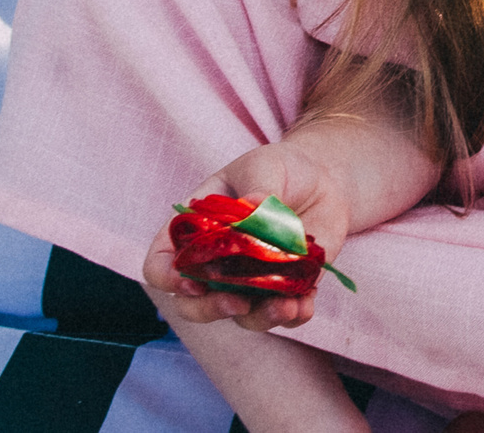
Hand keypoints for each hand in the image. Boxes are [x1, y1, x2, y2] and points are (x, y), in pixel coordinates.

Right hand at [144, 141, 355, 332]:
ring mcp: (250, 281)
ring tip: (285, 307)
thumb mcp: (263, 166)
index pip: (162, 264)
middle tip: (236, 304)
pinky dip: (294, 315)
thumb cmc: (279, 168)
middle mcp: (216, 265)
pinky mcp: (286, 288)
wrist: (322, 176)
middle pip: (193, 303)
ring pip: (242, 316)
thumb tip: (254, 208)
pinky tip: (304, 305)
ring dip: (260, 317)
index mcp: (194, 232)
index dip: (168, 278)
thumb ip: (256, 187)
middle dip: (211, 310)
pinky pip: (285, 313)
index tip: (190, 282)